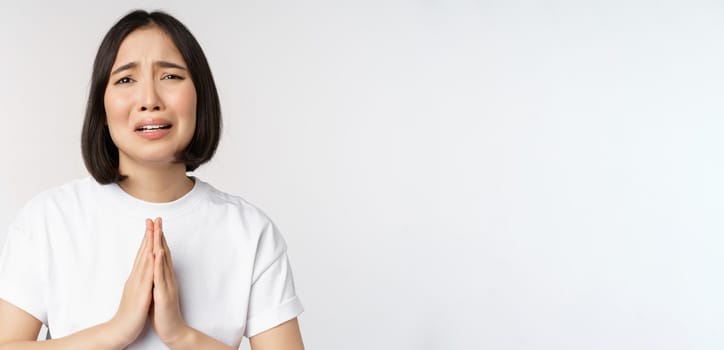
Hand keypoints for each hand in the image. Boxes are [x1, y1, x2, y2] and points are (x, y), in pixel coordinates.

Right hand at [108, 219, 154, 347]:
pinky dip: (151, 264)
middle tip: (152, 219)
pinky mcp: (141, 294)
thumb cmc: (129, 313)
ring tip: (153, 230)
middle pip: (143, 253)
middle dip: (148, 236)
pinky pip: (147, 277)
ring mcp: (138, 285)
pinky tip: (154, 254)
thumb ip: (139, 281)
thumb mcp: (136, 293)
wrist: (120, 330)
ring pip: (145, 261)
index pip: (143, 255)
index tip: (152, 225)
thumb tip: (142, 271)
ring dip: (149, 244)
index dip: (148, 239)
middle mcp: (136, 278)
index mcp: (137, 277)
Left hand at [149, 217, 190, 345]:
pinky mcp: (164, 294)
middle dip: (159, 235)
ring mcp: (167, 285)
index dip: (157, 238)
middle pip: (163, 252)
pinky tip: (156, 253)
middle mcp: (168, 278)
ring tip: (157, 230)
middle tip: (157, 219)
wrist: (173, 330)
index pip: (161, 254)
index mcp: (165, 277)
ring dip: (159, 244)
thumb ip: (157, 279)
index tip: (153, 225)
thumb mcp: (158, 292)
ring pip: (163, 261)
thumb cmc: (164, 313)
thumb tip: (153, 268)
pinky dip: (158, 264)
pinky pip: (160, 276)